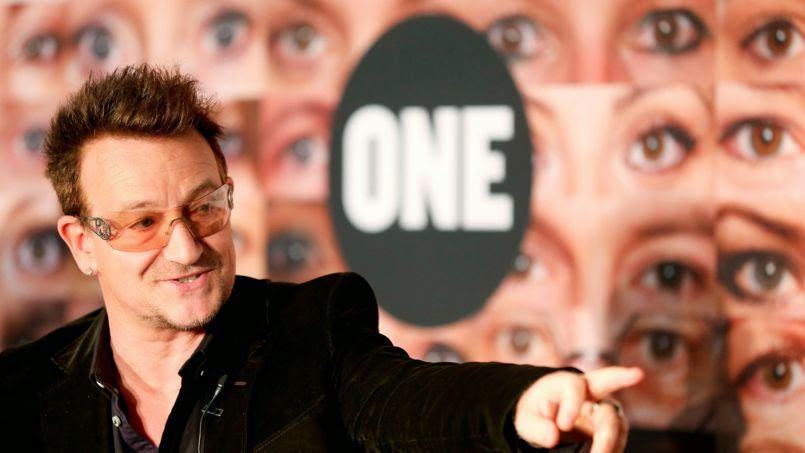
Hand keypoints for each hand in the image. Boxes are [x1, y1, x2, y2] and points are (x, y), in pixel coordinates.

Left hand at [514, 367, 642, 452]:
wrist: (547, 414)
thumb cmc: (537, 411)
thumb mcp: (527, 417)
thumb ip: (537, 426)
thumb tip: (553, 438)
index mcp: (568, 384)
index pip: (575, 386)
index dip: (572, 405)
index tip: (563, 425)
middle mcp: (593, 395)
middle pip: (609, 409)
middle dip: (607, 433)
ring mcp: (603, 412)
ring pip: (618, 427)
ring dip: (611, 446)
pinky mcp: (609, 429)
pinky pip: (617, 440)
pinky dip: (612, 449)